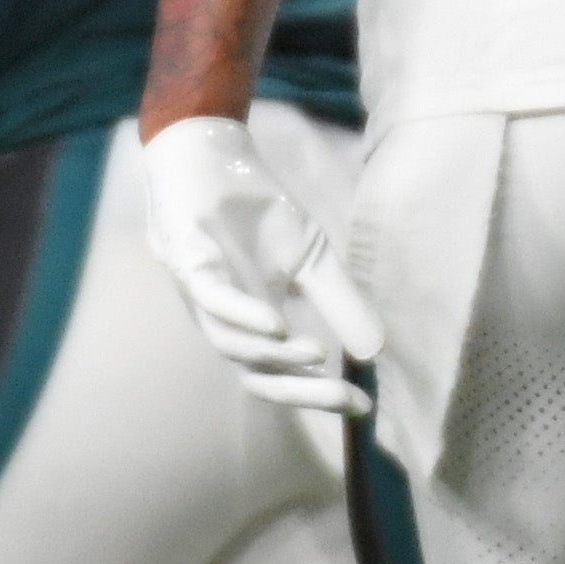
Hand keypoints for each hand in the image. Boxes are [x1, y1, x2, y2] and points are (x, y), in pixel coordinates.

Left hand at [140, 115, 380, 414]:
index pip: (285, 374)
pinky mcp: (188, 265)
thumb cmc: (257, 211)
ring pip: (231, 346)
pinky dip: (243, 316)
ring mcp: (204, 295)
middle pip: (257, 376)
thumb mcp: (312, 258)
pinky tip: (275, 325)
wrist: (214, 156)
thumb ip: (340, 303)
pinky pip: (213, 301)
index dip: (321, 394)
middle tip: (343, 397)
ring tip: (317, 353)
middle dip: (300, 391)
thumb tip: (375, 352)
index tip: (364, 407)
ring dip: (274, 356)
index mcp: (255, 325)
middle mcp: (227, 320)